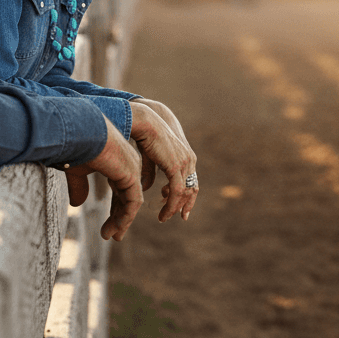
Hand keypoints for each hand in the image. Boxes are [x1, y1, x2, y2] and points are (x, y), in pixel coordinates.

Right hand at [63, 118, 142, 240]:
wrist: (78, 132)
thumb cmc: (75, 145)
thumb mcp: (75, 170)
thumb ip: (79, 186)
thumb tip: (77, 204)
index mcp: (117, 159)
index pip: (120, 188)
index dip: (114, 209)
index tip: (107, 226)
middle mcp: (128, 164)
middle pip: (127, 196)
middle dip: (119, 217)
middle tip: (112, 235)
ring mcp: (132, 169)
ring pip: (132, 202)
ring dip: (122, 221)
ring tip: (113, 236)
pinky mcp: (132, 175)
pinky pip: (133, 203)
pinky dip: (126, 218)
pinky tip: (116, 229)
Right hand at [128, 99, 197, 222]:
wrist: (146, 121)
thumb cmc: (146, 134)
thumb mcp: (150, 156)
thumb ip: (151, 170)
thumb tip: (147, 186)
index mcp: (185, 155)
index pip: (191, 179)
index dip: (187, 194)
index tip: (180, 207)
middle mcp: (189, 159)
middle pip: (192, 188)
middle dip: (186, 204)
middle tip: (181, 216)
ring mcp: (184, 163)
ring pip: (185, 193)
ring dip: (175, 207)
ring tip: (164, 216)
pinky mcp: (176, 166)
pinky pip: (176, 192)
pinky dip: (171, 205)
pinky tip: (164, 212)